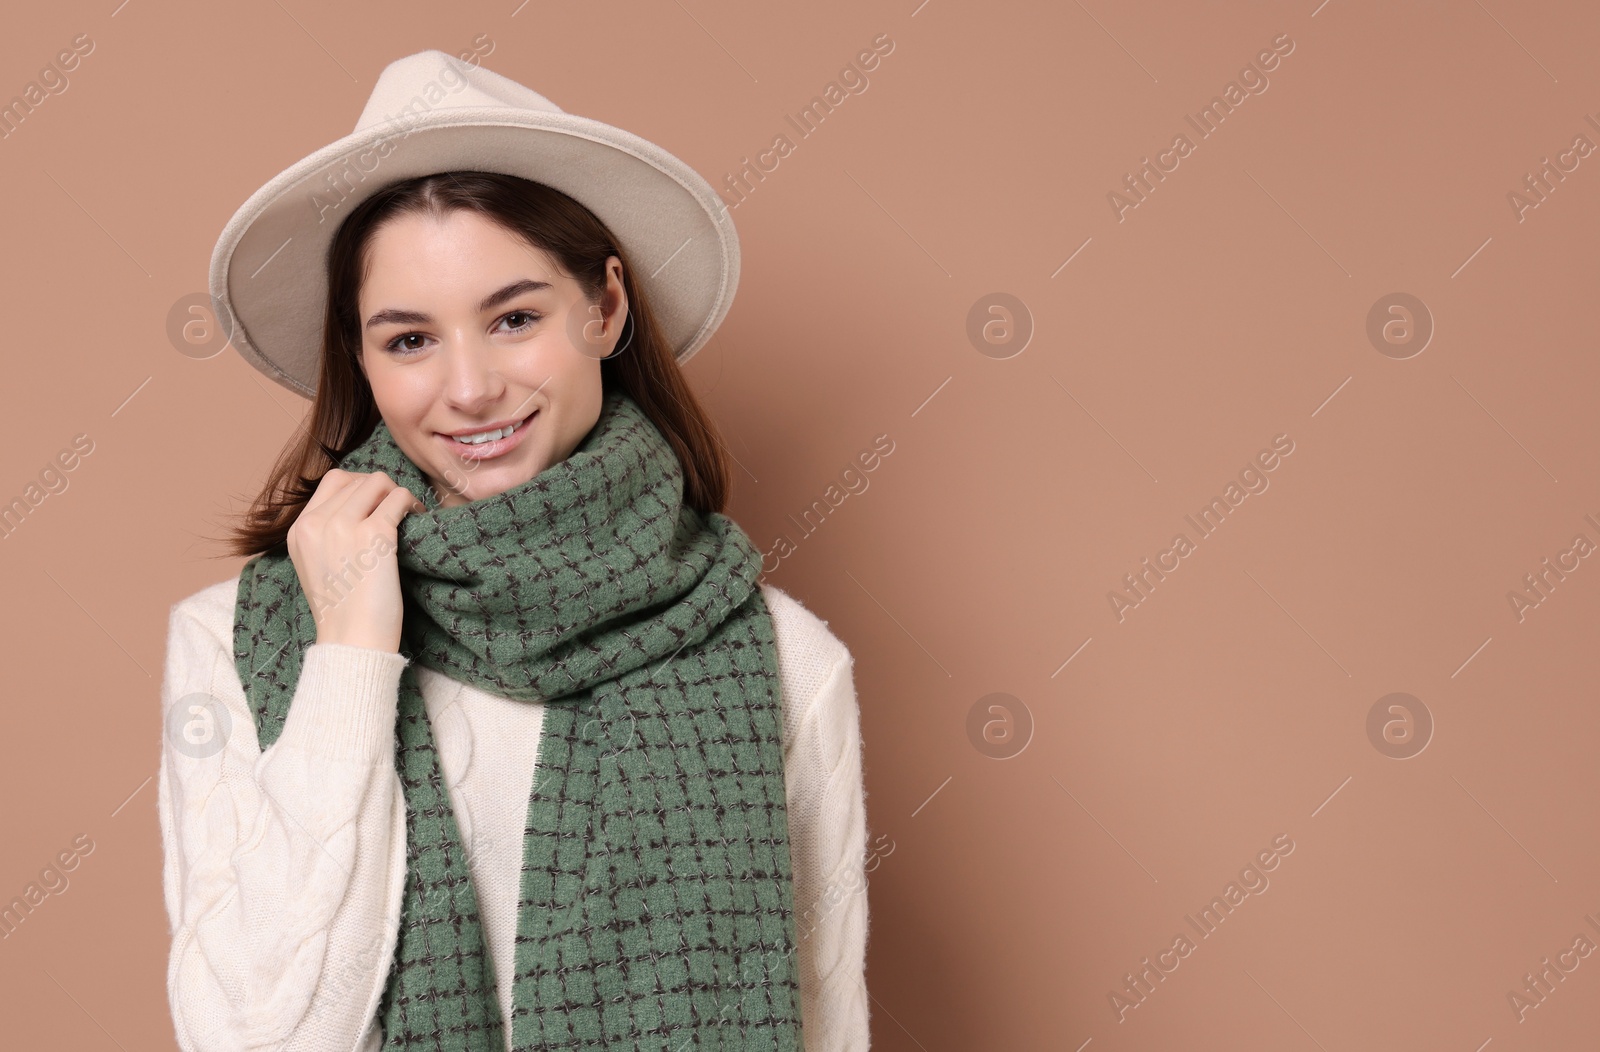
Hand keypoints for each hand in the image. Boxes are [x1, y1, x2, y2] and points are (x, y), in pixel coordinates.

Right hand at [285, 469, 422, 652]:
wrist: (351, 642)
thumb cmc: (344, 611)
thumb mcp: (318, 566)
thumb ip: (327, 534)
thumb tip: (361, 505)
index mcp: (299, 530)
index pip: (332, 482)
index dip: (360, 489)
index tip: (377, 507)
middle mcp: (315, 523)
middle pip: (356, 479)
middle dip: (381, 491)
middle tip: (398, 512)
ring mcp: (342, 526)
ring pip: (378, 481)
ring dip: (398, 494)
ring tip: (409, 515)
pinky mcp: (373, 535)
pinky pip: (399, 498)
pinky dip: (413, 505)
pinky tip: (418, 520)